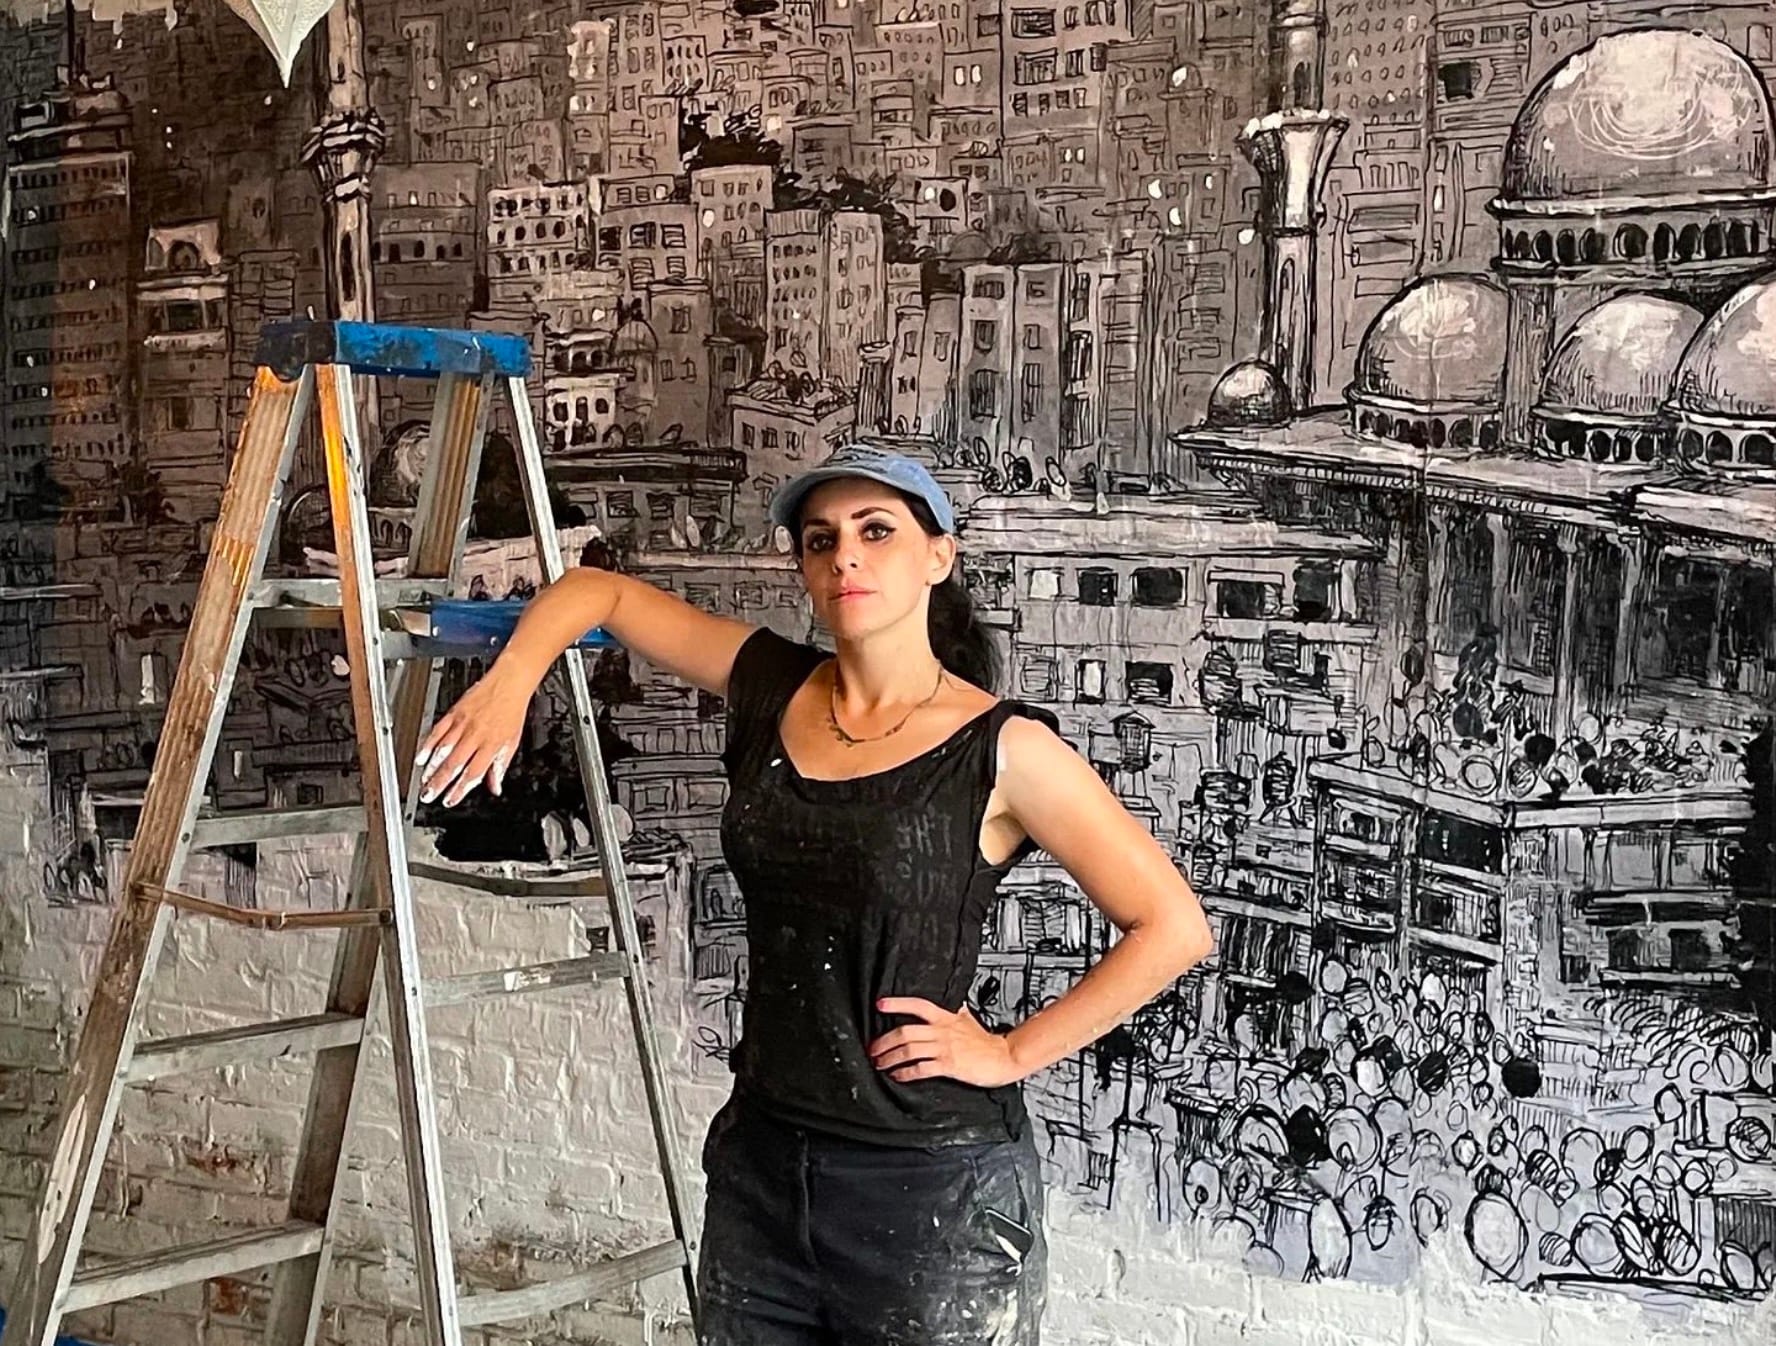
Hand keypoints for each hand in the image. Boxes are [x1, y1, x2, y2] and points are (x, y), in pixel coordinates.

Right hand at [415, 665, 531, 805]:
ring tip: (423, 781)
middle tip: (428, 795)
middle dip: (438, 783)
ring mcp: (462, 724)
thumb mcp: (512, 742)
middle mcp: (475, 736)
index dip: (460, 790)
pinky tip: (421, 757)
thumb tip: (495, 787)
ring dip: (431, 768)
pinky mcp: (453, 713)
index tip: (450, 800)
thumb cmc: (511, 712)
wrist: (508, 684)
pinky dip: (427, 745)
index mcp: (491, 746)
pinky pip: (437, 732)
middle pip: (454, 764)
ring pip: (443, 750)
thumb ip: (500, 766)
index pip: (472, 773)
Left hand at [868, 998, 1023, 1088]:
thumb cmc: (985, 1042)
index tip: (880, 1004)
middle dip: (884, 1041)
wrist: (1003, 1057)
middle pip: (906, 1031)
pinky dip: (905, 1073)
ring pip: (910, 1050)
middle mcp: (943, 1030)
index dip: (898, 1004)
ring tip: (880, 1063)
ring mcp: (945, 1048)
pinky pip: (921, 1069)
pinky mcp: (949, 1065)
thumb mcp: (967, 1019)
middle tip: (873, 1048)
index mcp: (946, 1017)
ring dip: (890, 1057)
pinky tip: (897, 1075)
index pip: (918, 1005)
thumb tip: (947, 1003)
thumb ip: (953, 1012)